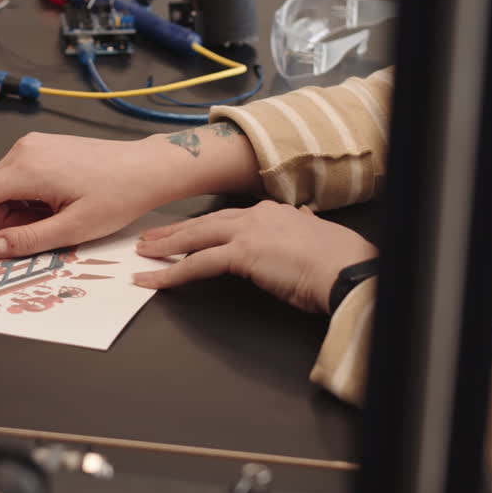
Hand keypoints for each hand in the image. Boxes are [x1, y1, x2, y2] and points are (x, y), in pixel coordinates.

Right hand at [0, 132, 193, 257]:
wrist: (148, 167)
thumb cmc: (118, 197)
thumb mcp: (72, 230)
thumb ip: (24, 241)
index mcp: (25, 170)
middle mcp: (22, 151)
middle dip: (6, 220)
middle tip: (47, 227)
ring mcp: (31, 146)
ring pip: (2, 190)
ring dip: (21, 210)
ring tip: (61, 211)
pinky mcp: (40, 147)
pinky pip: (18, 179)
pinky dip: (30, 197)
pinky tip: (62, 198)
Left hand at [133, 201, 378, 313]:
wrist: (349, 270)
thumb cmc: (340, 261)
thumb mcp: (320, 236)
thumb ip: (304, 227)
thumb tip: (304, 218)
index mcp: (274, 212)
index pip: (227, 218)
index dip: (203, 227)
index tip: (187, 232)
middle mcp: (257, 216)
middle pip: (204, 223)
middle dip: (174, 232)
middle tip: (149, 240)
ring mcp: (248, 232)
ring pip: (195, 239)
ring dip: (166, 248)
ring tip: (143, 256)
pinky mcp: (243, 254)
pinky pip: (198, 264)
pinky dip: (172, 273)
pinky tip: (154, 280)